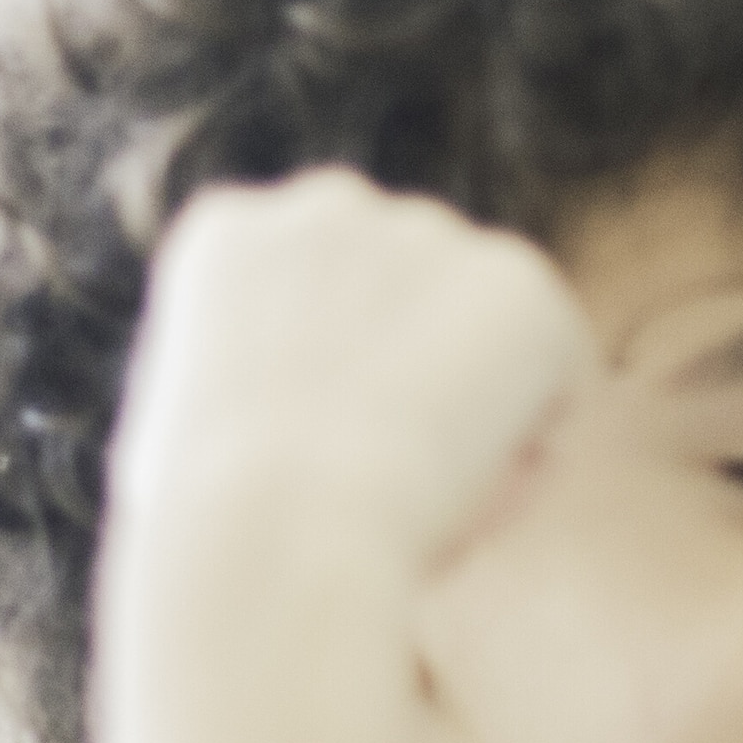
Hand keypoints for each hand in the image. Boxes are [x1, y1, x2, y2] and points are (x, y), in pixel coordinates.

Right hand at [109, 172, 592, 584]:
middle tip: (389, 489)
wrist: (272, 532)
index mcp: (229, 234)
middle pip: (412, 299)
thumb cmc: (209, 535)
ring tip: (431, 492)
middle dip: (420, 382)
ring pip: (491, 333)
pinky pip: (562, 365)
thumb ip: (245, 389)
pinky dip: (543, 433)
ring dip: (483, 406)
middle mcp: (327, 207)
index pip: (320, 292)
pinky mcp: (517, 281)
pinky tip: (485, 481)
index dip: (340, 391)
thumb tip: (298, 405)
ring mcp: (427, 234)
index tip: (322, 469)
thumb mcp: (180, 442)